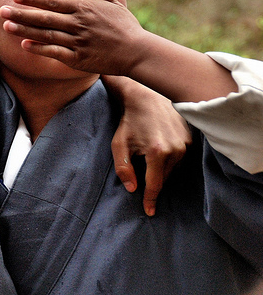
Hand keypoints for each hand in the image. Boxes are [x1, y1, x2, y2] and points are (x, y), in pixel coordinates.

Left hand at [0, 0, 144, 76]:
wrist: (137, 52)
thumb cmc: (124, 25)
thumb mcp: (112, 1)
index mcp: (84, 8)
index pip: (53, 2)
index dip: (33, 0)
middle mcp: (78, 24)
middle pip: (44, 18)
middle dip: (21, 14)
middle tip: (1, 11)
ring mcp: (77, 42)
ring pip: (46, 35)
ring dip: (25, 31)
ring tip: (6, 27)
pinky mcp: (78, 59)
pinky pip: (55, 53)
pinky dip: (40, 49)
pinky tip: (25, 46)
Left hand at [104, 76, 191, 215]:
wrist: (145, 97)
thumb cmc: (129, 121)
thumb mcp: (119, 144)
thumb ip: (123, 168)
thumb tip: (132, 189)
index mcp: (157, 152)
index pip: (155, 184)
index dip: (151, 199)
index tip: (149, 212)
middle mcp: (176, 149)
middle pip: (164, 177)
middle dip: (153, 177)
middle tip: (142, 165)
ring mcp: (186, 143)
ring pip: (173, 168)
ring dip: (161, 167)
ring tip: (149, 151)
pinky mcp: (190, 138)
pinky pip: (180, 157)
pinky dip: (170, 157)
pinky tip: (159, 146)